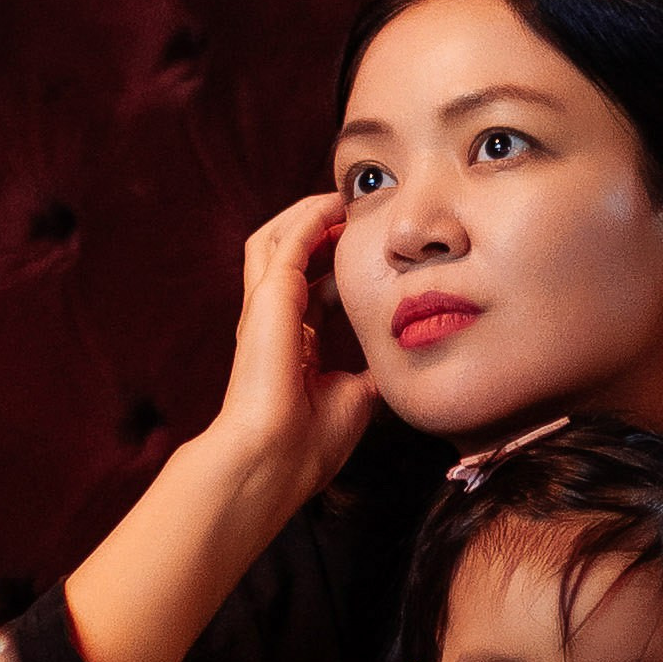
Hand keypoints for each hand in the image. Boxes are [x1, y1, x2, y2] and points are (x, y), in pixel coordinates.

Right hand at [213, 195, 379, 502]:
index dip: (337, 266)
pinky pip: (288, 240)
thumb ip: (370, 373)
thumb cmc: (308, 444)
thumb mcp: (356, 400)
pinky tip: (337, 206)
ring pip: (274, 237)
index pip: (311, 289)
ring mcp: (265, 308)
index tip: (370, 255)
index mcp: (292, 345)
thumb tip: (396, 360)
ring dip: (308, 215)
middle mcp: (273, 321)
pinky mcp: (269, 299)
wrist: (274, 460)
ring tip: (341, 201)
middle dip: (318, 230)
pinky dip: (311, 218)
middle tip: (354, 215)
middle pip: (287, 255)